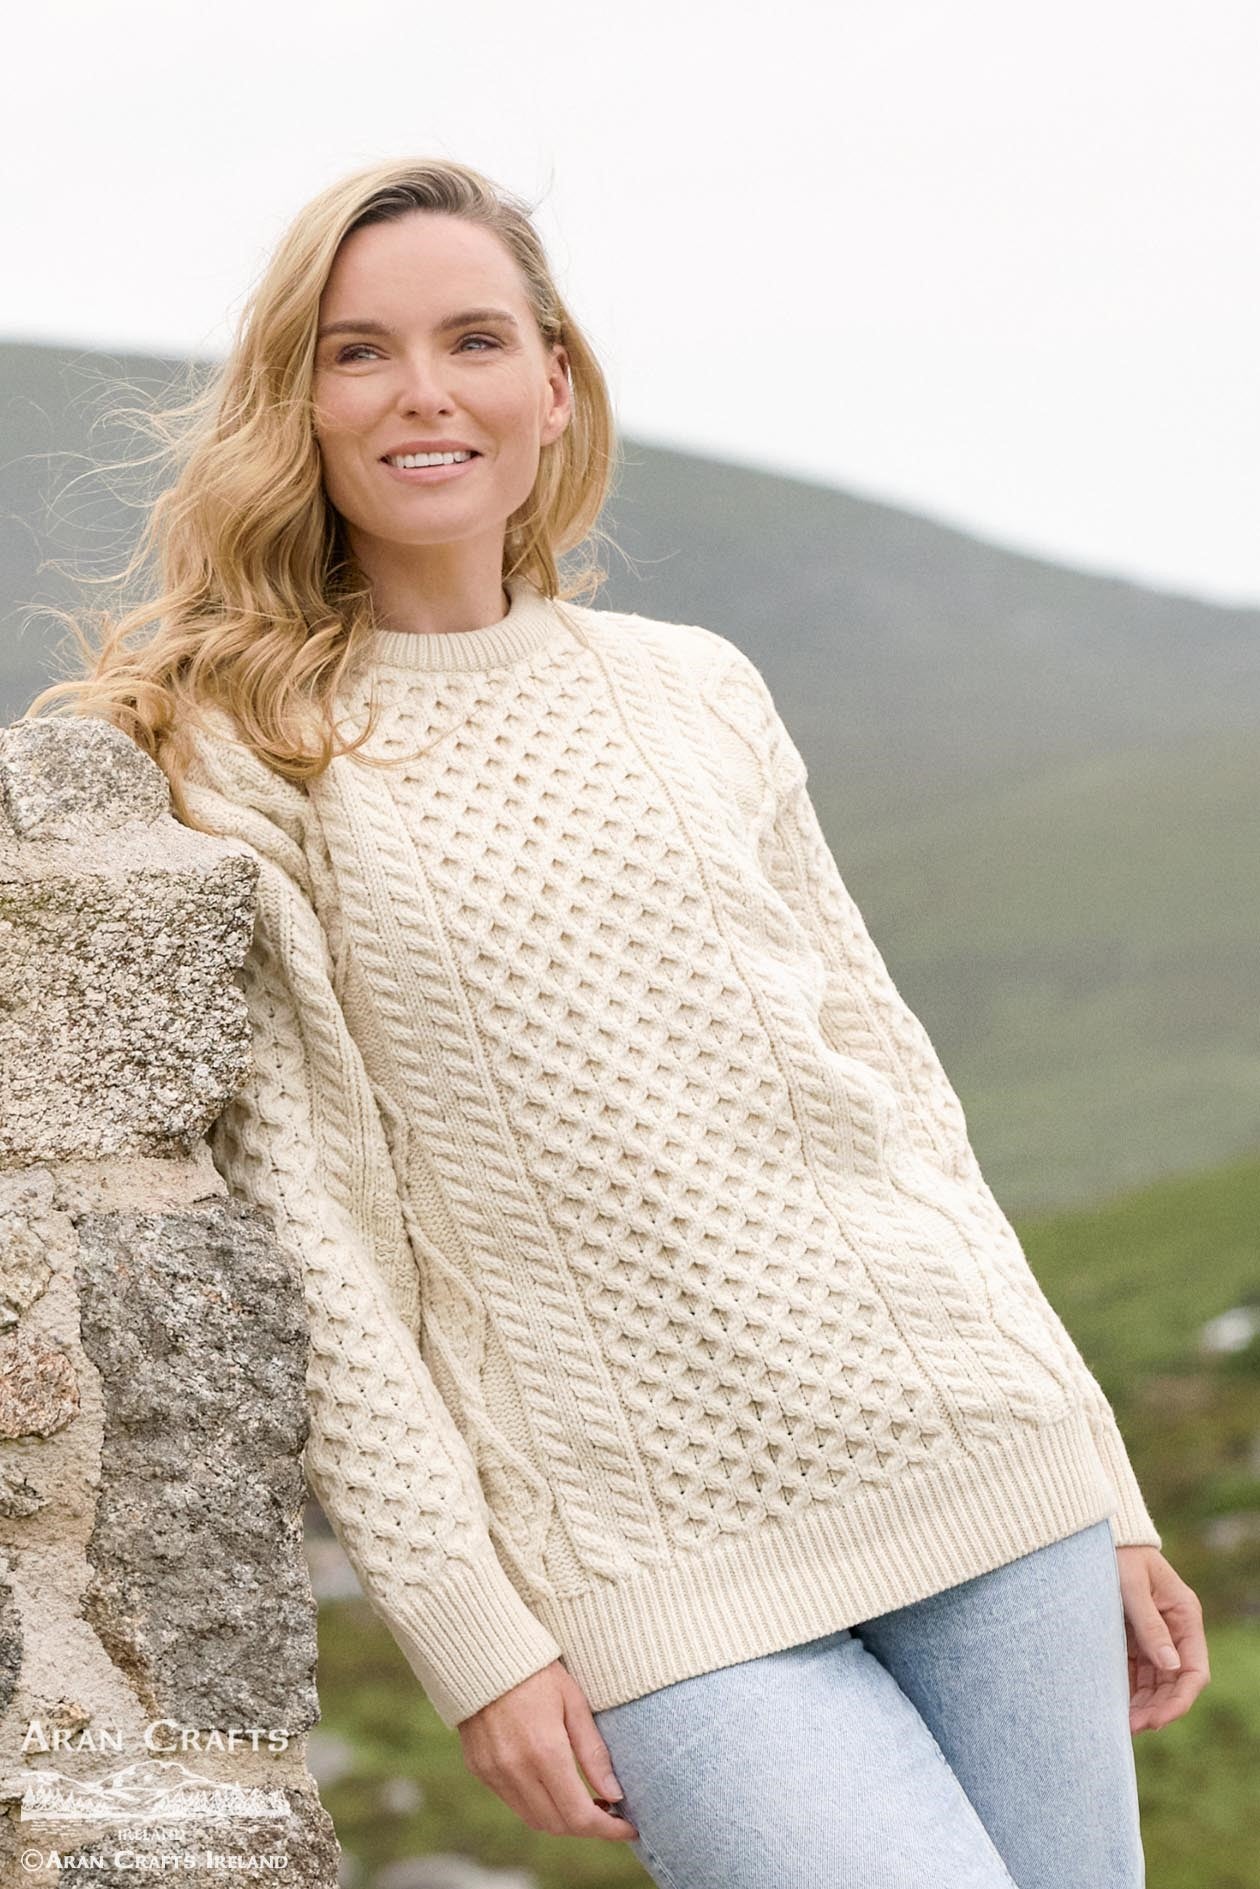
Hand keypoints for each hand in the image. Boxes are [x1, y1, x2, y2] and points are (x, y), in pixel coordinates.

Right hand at [457, 1658, 639, 1840]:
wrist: (483, 1653)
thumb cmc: (537, 1672)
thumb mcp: (574, 1703)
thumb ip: (593, 1752)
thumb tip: (615, 1795)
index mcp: (545, 1752)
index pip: (579, 1815)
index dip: (607, 1830)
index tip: (629, 1829)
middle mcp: (516, 1770)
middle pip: (558, 1825)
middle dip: (588, 1827)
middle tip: (610, 1812)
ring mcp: (494, 1773)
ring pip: (534, 1820)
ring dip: (562, 1821)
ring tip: (585, 1802)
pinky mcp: (480, 1770)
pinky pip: (514, 1804)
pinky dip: (538, 1806)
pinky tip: (553, 1788)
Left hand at [1114, 1544, 1209, 1733]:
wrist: (1095, 1535)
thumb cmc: (1118, 1554)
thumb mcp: (1131, 1586)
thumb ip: (1150, 1625)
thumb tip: (1171, 1667)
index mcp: (1185, 1616)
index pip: (1194, 1670)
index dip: (1179, 1700)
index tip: (1157, 1720)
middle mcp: (1174, 1630)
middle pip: (1174, 1682)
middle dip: (1157, 1708)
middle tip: (1130, 1727)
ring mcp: (1154, 1636)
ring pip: (1155, 1682)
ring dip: (1142, 1704)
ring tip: (1119, 1724)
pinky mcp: (1133, 1637)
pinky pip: (1135, 1672)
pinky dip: (1127, 1690)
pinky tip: (1112, 1705)